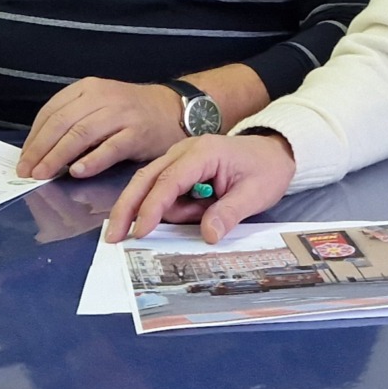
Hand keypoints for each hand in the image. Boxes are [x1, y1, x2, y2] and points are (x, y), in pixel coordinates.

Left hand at [17, 77, 183, 179]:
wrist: (174, 109)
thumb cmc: (131, 112)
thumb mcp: (99, 105)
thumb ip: (73, 122)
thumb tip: (40, 152)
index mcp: (88, 89)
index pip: (52, 111)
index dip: (34, 137)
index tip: (24, 159)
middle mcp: (103, 97)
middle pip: (63, 123)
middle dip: (40, 149)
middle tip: (27, 172)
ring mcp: (122, 114)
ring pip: (82, 134)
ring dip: (58, 156)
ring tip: (44, 174)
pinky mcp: (138, 133)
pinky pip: (111, 148)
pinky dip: (91, 160)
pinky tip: (77, 172)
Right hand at [106, 132, 295, 244]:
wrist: (275, 152)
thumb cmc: (266, 170)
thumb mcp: (256, 194)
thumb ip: (230, 213)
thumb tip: (208, 236)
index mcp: (203, 153)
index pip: (169, 180)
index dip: (152, 207)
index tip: (140, 232)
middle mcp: (184, 151)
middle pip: (146, 178)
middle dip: (127, 208)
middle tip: (112, 237)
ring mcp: (179, 158)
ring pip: (149, 184)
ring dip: (152, 210)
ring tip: (186, 218)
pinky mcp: (180, 169)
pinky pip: (162, 189)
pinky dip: (161, 207)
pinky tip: (179, 216)